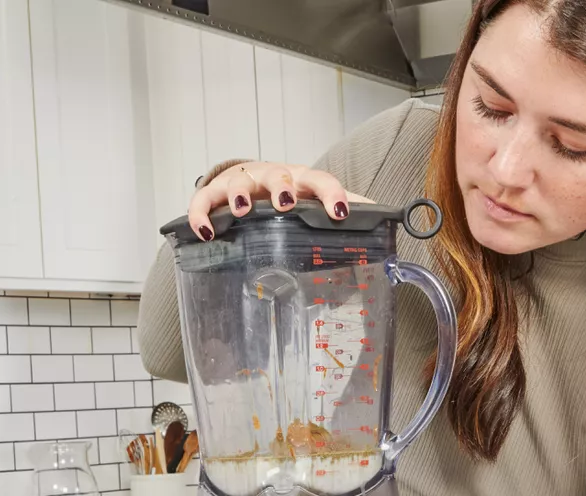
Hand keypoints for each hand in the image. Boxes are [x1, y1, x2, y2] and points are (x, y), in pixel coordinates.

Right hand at [187, 162, 371, 240]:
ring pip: (240, 180)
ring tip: (239, 211)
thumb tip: (385, 229)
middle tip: (283, 204)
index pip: (322, 181)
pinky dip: (201, 212)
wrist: (258, 187)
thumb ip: (350, 214)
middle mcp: (275, 177)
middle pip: (279, 174)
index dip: (332, 195)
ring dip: (239, 194)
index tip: (338, 213)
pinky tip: (205, 231)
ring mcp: (245, 183)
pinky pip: (204, 198)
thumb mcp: (320, 205)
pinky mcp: (218, 192)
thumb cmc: (294, 197)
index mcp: (305, 182)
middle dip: (281, 187)